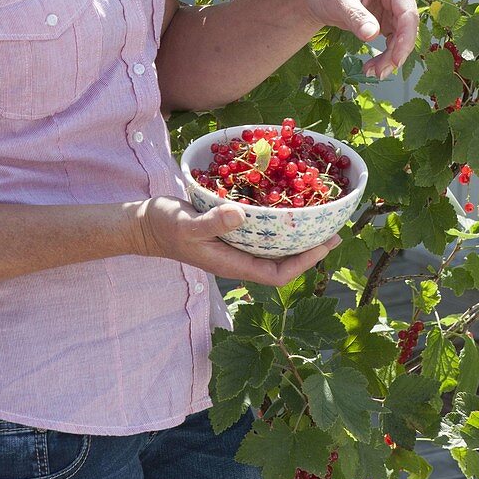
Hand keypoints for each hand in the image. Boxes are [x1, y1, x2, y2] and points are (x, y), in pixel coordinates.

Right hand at [133, 196, 340, 285]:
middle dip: (309, 249)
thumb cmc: (165, 227)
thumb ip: (212, 221)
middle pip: (282, 262)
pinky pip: (262, 232)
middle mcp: (238, 258)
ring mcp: (234, 246)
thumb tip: (240, 214)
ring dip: (296, 236)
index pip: (278, 274)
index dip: (304, 263)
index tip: (325, 244)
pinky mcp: (230, 231)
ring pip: (273, 248)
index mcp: (233, 264)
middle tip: (333, 229)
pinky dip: (278, 222)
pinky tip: (286, 205)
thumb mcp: (186, 223)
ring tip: (318, 217)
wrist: (144, 224)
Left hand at [297, 0, 418, 78]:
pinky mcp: (387, 21)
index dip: (406, 38)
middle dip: (396, 53)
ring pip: (401, 39)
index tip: (396, 60)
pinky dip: (383, 57)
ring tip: (371, 72)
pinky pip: (392, 43)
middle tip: (379, 73)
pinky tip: (371, 67)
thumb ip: (356, 16)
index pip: (408, 12)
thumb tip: (372, 35)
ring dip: (389, 59)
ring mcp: (394, 8)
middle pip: (407, 29)